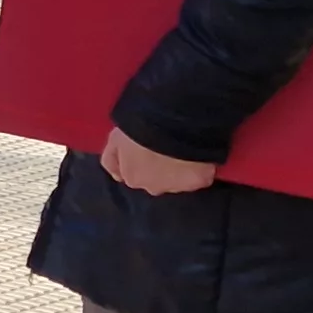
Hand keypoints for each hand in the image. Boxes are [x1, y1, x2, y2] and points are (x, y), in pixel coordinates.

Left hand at [100, 127, 219, 194]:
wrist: (169, 124)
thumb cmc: (139, 129)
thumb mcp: (115, 140)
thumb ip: (112, 160)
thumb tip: (117, 177)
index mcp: (133, 178)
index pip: (136, 176)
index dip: (142, 162)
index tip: (149, 149)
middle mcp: (155, 188)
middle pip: (158, 181)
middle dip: (161, 169)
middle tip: (167, 149)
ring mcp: (178, 186)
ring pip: (179, 180)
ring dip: (180, 169)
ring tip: (183, 149)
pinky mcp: (200, 181)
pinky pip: (201, 176)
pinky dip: (200, 168)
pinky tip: (199, 154)